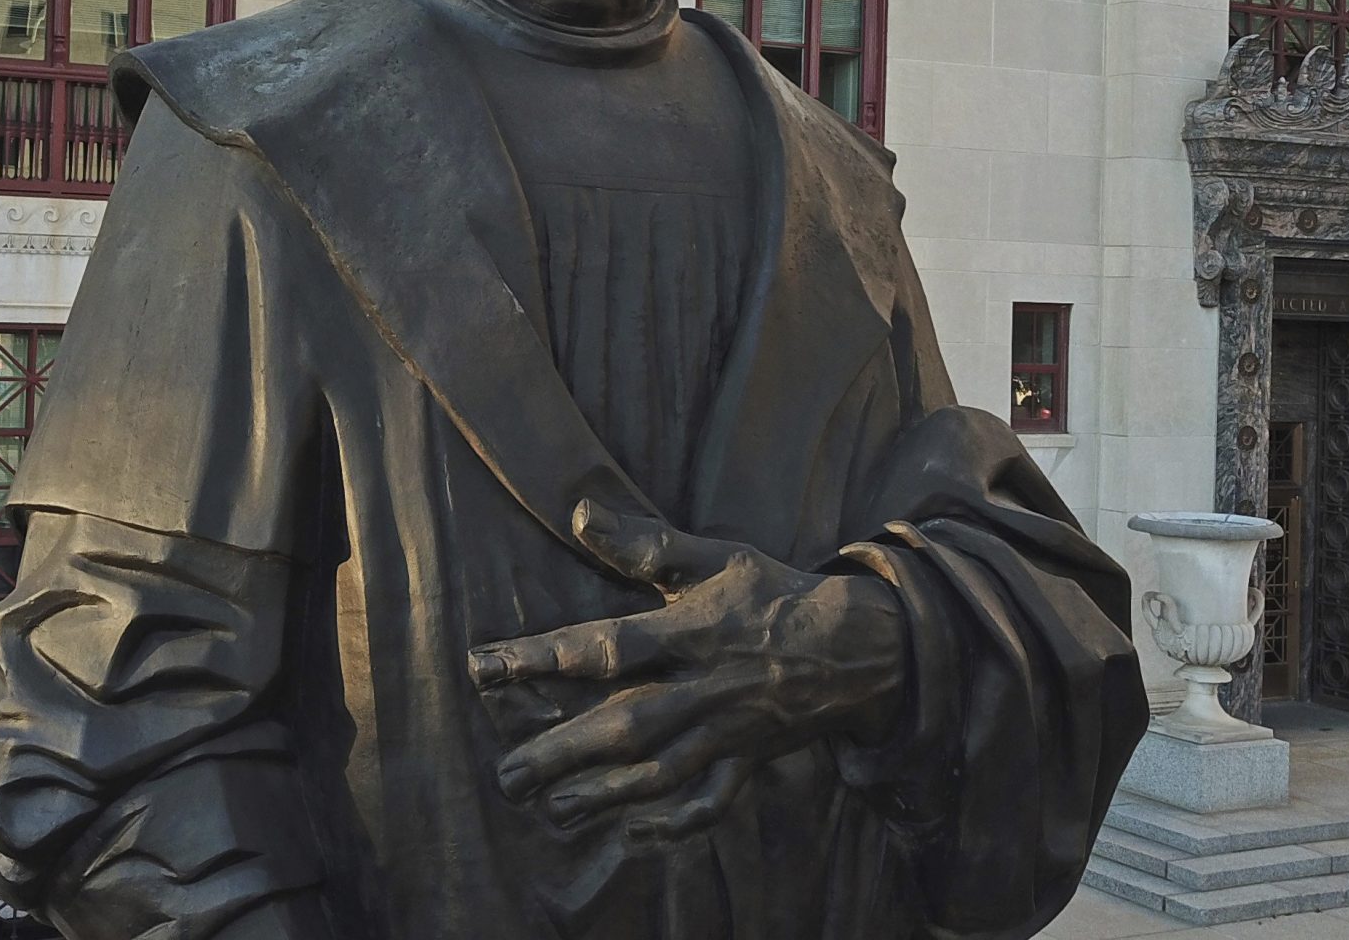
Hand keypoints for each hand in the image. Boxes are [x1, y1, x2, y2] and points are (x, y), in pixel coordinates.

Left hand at [467, 501, 905, 840]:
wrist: (863, 646)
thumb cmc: (775, 594)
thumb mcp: (716, 557)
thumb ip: (646, 543)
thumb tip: (581, 512)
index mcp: (689, 633)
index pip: (605, 648)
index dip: (543, 658)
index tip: (484, 667)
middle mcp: (704, 689)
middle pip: (626, 726)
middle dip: (563, 751)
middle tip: (507, 774)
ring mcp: (727, 732)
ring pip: (661, 772)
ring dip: (604, 796)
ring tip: (552, 810)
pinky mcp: (747, 762)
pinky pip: (711, 803)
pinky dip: (675, 825)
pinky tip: (633, 836)